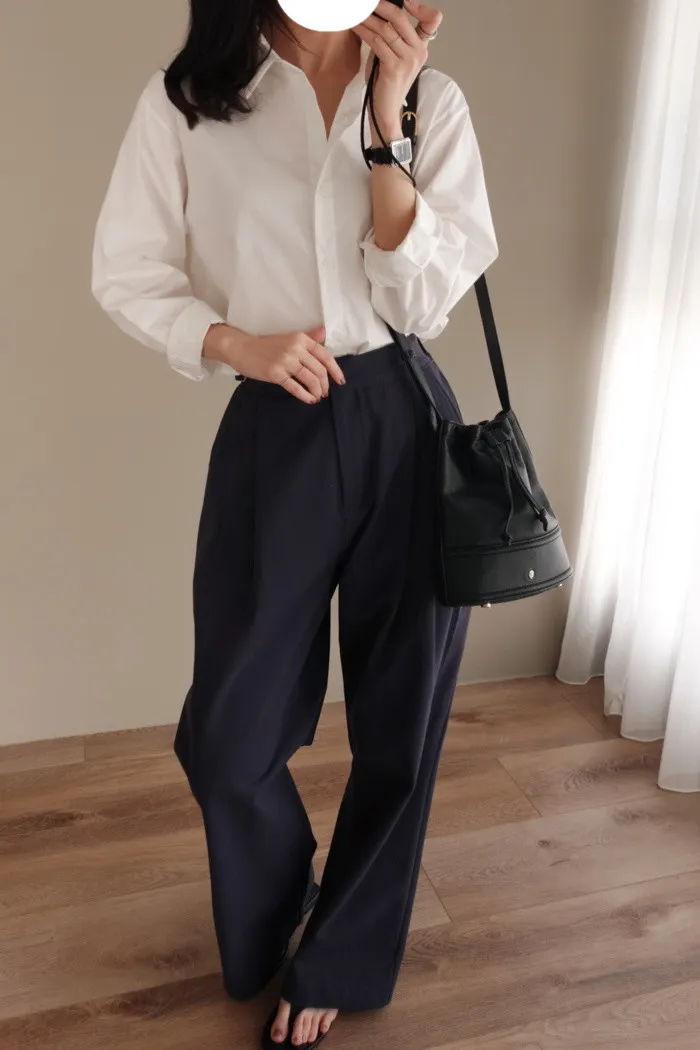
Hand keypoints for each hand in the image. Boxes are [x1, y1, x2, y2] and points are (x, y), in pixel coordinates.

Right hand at [203, 324, 345, 403]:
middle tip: (325, 392)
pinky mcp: (276, 374)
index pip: (325, 355)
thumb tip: (324, 333)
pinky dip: (305, 395)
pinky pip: (296, 388)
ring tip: (318, 396)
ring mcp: (285, 361)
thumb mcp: (288, 338)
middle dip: (325, 384)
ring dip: (317, 391)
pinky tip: (309, 400)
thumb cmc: (266, 345)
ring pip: (310, 379)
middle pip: (319, 370)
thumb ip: (308, 337)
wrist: (241, 348)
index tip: (340, 380)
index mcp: (300, 338)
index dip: (335, 370)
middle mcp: (295, 348)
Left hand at [352, 0, 442, 137]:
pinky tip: (355, 26)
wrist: (385, 111)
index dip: (421, 7)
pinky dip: (364, 32)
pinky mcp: (394, 68)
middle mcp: (418, 52)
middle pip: (401, 19)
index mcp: (421, 47)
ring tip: (355, 12)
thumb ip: (392, 36)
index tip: (406, 1)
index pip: (432, 21)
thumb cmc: (386, 83)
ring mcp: (408, 60)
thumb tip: (377, 14)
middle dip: (381, 6)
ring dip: (367, 19)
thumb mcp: (393, 55)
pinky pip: (377, 42)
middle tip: (366, 2)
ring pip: (386, 30)